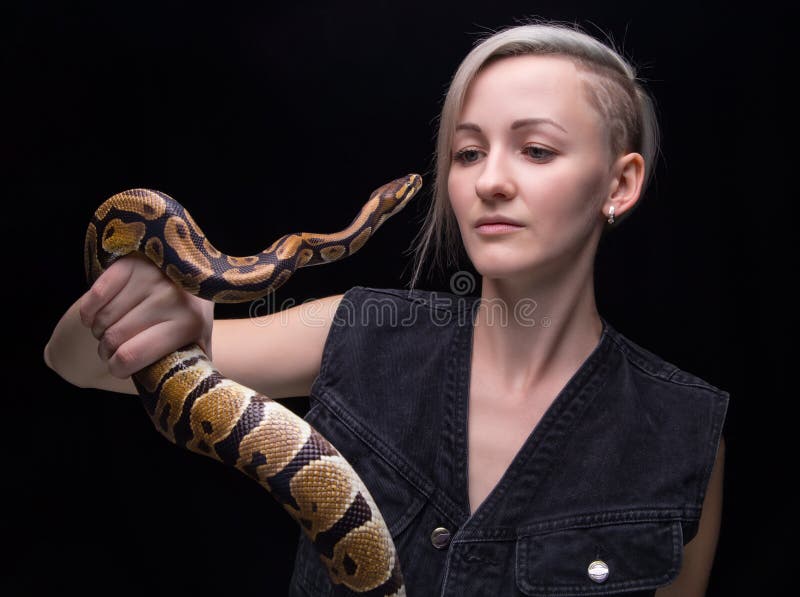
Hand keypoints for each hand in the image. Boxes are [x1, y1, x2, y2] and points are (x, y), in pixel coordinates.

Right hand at [78, 253, 213, 378]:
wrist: (189, 280)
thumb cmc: (189, 322)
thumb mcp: (198, 347)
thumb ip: (193, 372)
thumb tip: (187, 399)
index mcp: (190, 323)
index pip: (130, 356)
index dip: (117, 368)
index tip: (118, 369)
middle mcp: (172, 297)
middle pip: (113, 339)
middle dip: (106, 352)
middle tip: (112, 353)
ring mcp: (151, 276)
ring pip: (102, 319)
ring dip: (99, 332)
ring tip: (110, 334)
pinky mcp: (132, 263)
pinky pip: (94, 296)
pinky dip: (89, 312)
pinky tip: (98, 317)